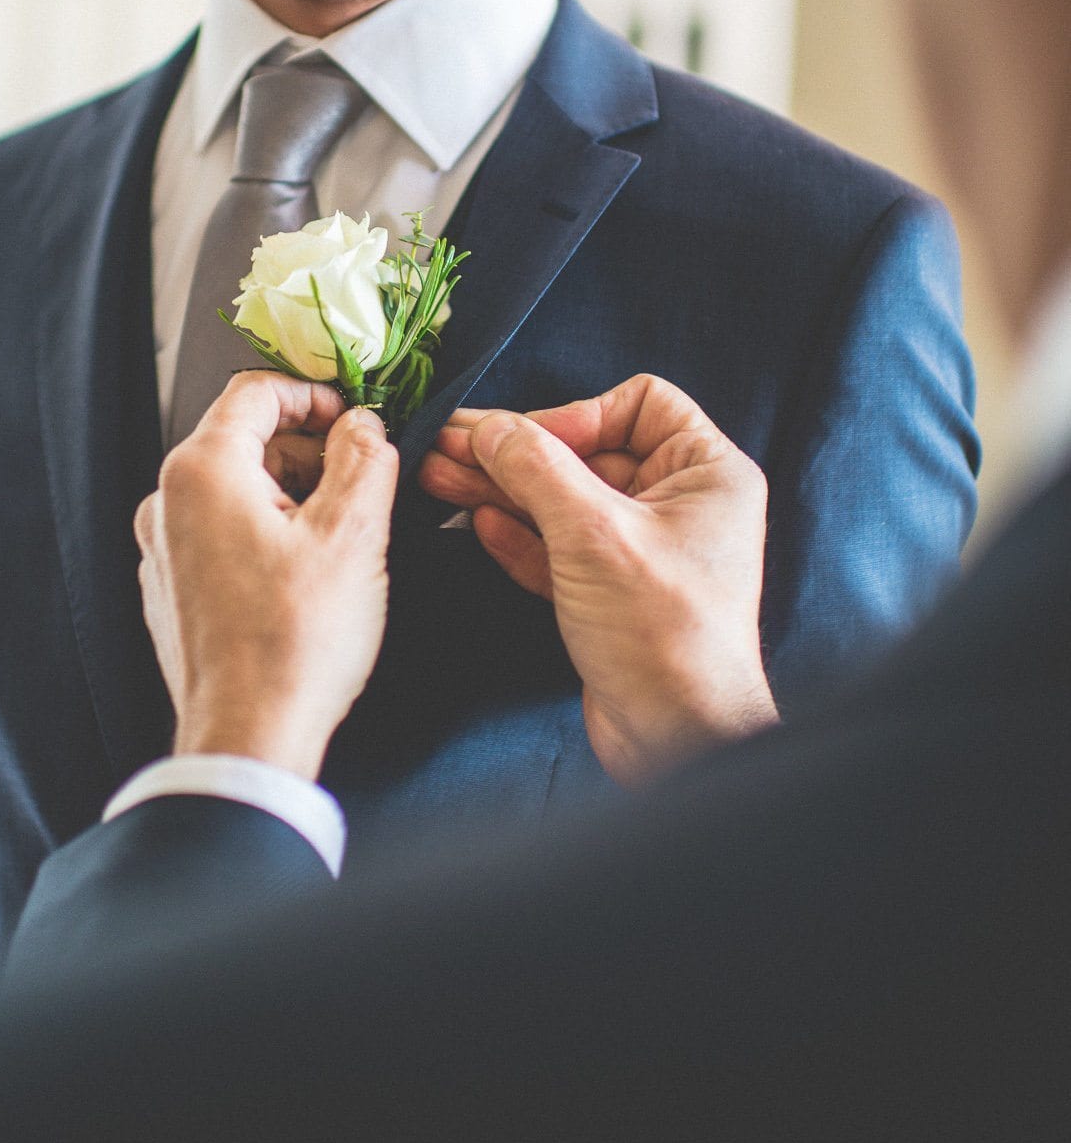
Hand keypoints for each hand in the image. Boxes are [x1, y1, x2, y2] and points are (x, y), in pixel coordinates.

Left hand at [137, 373, 398, 780]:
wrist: (248, 737)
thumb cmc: (292, 645)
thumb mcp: (353, 534)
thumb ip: (364, 459)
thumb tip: (364, 425)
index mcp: (201, 472)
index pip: (255, 391)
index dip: (314, 395)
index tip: (354, 418)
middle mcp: (167, 503)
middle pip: (245, 440)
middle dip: (308, 450)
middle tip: (361, 481)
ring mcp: (163, 549)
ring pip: (235, 489)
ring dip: (291, 494)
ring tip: (340, 537)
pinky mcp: (172, 589)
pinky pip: (221, 534)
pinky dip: (266, 533)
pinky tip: (306, 574)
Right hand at [420, 377, 774, 782]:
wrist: (675, 739)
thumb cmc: (662, 632)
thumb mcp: (592, 533)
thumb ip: (536, 469)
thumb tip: (491, 429)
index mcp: (705, 474)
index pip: (639, 404)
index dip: (576, 414)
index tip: (524, 439)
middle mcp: (680, 505)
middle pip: (587, 452)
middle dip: (516, 451)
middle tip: (449, 443)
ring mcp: (644, 551)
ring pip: (564, 501)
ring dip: (502, 488)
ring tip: (438, 473)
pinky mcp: (612, 593)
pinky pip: (560, 547)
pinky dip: (519, 534)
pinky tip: (477, 519)